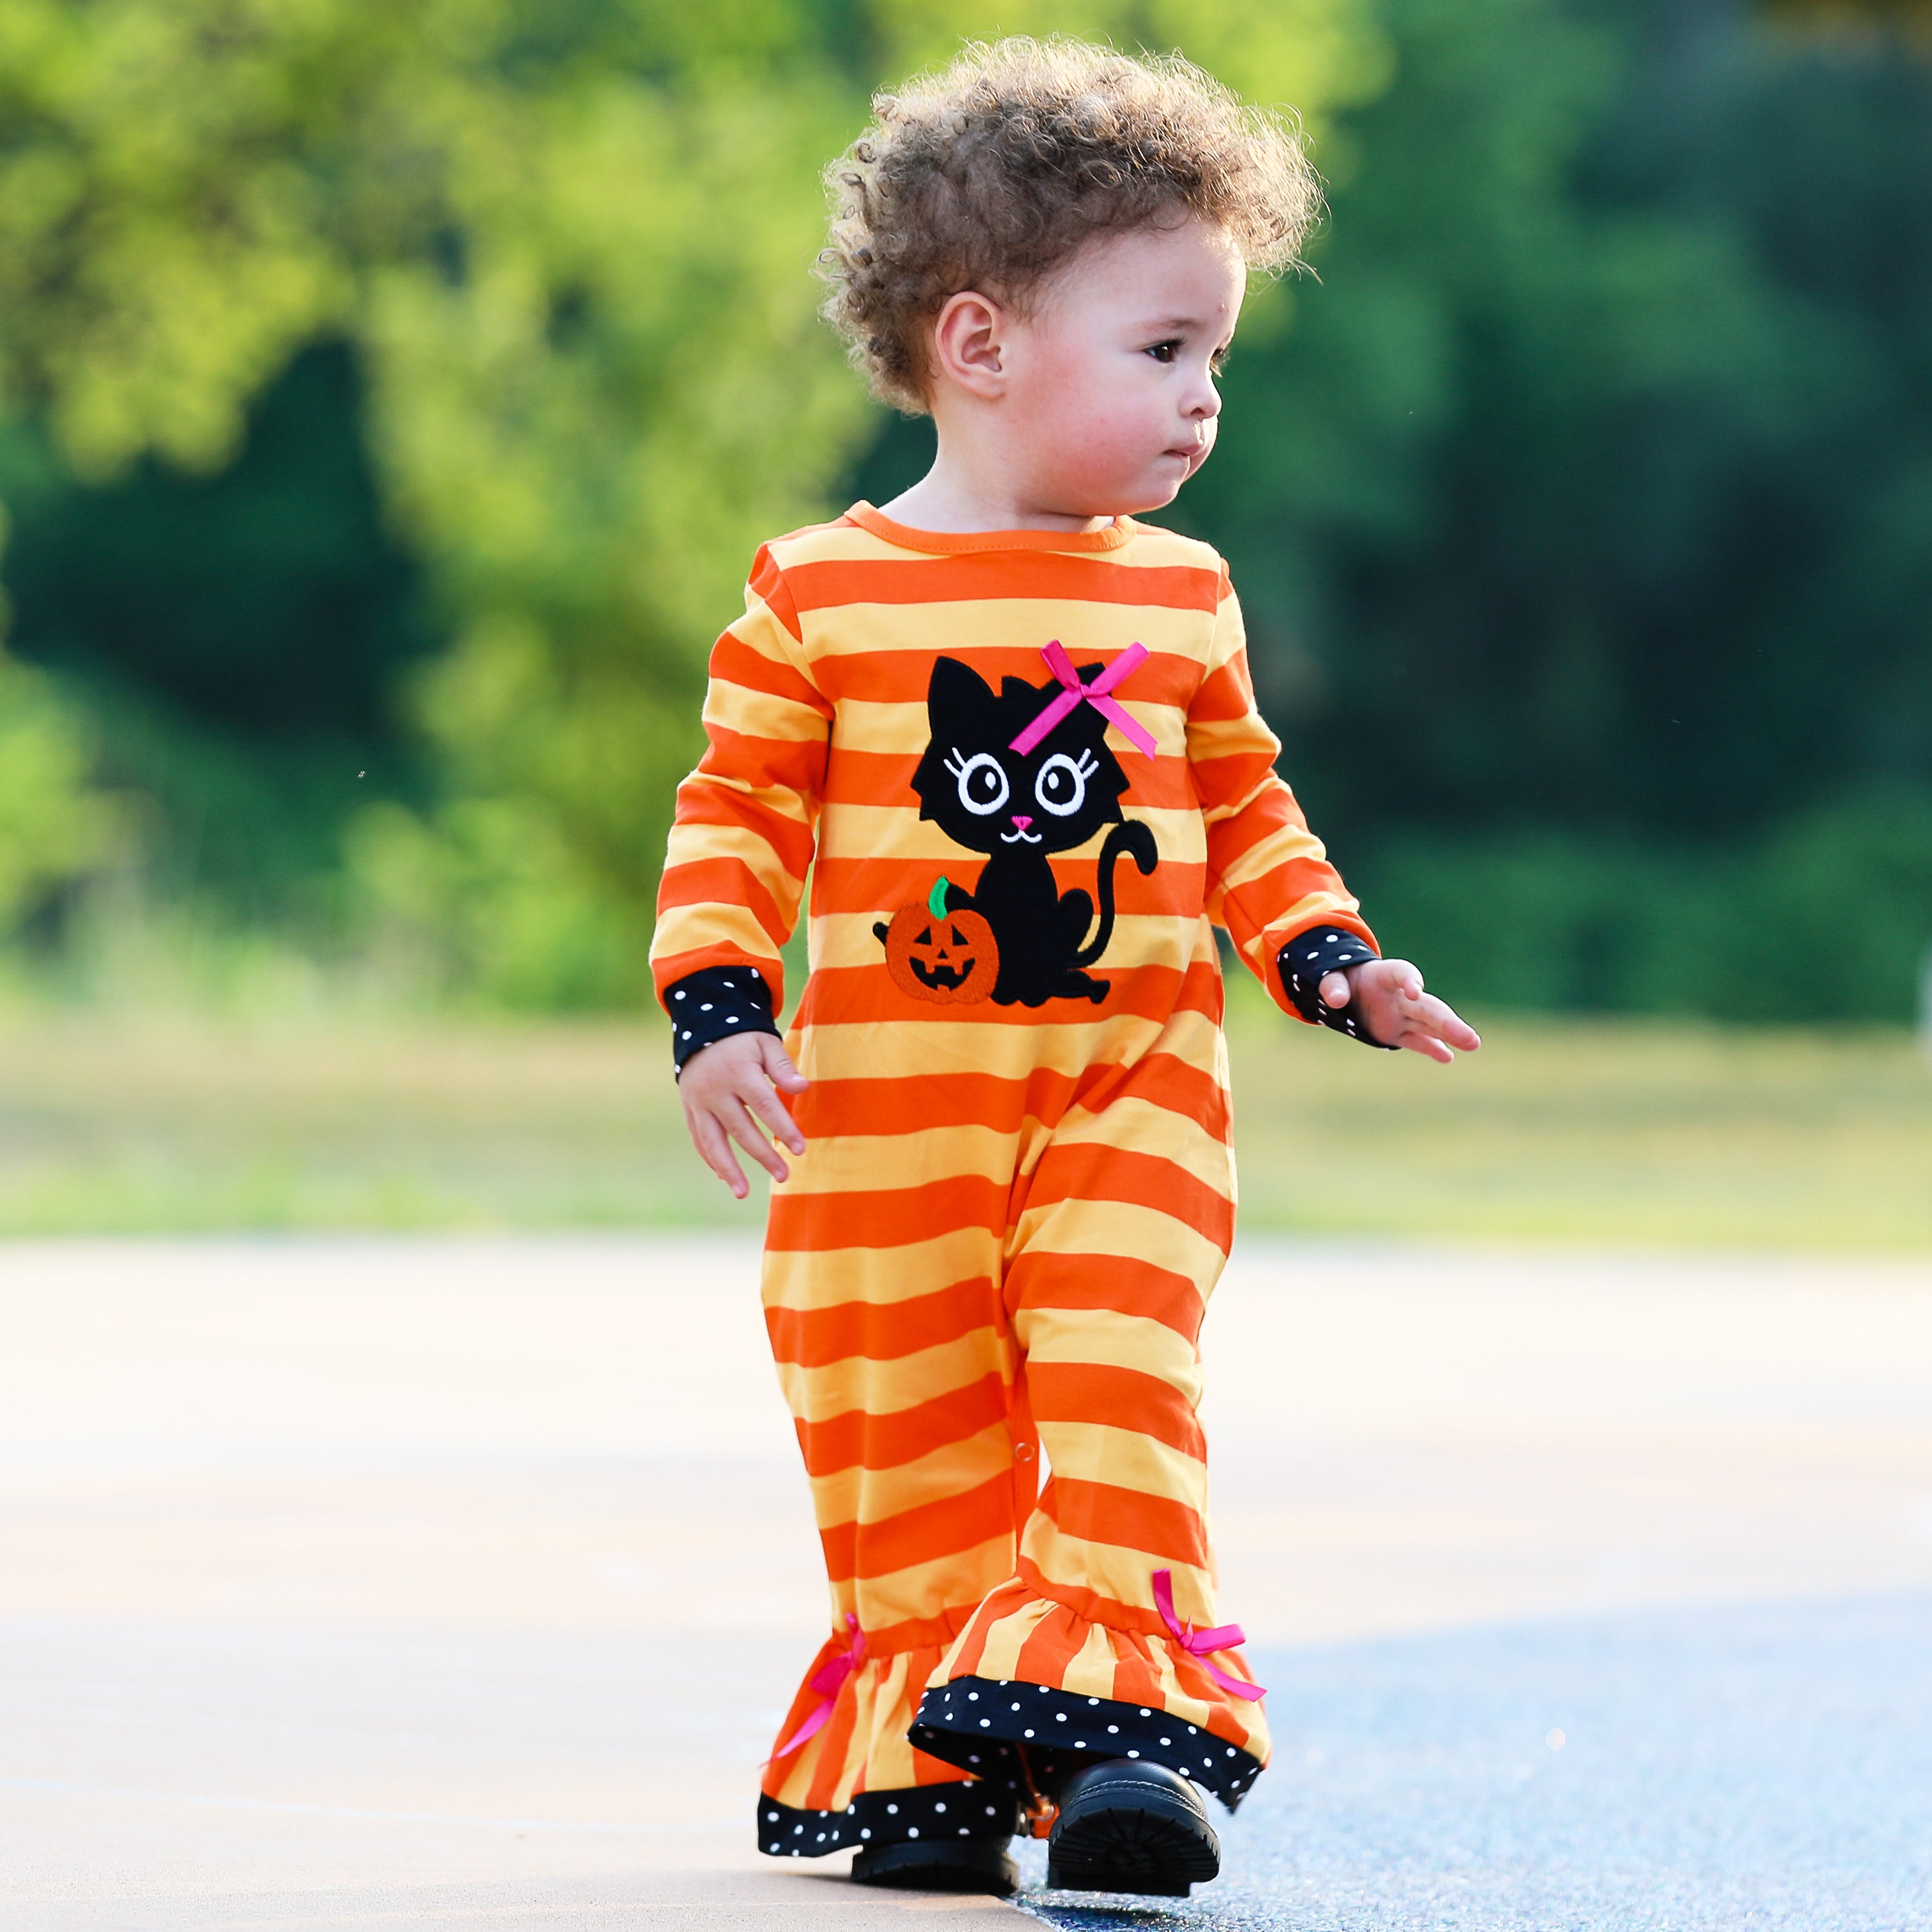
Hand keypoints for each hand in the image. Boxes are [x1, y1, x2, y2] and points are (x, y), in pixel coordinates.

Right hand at [678, 1033, 807, 1197]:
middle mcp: (715, 1090)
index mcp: (738, 1071)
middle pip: (741, 1129)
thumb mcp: (765, 1043)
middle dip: (763, 1155)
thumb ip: (783, 1067)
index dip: (783, 1128)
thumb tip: (802, 1088)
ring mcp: (698, 1102)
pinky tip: (726, 1178)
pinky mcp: (689, 1110)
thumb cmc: (743, 1039)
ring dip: (728, 1169)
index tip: (800, 1149)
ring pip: (713, 1141)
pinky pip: (699, 1139)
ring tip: (743, 1193)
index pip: (764, 1105)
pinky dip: (711, 1159)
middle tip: (784, 1175)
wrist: (701, 1030)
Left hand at [1318, 958, 1480, 1064]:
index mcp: (1384, 975)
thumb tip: (1336, 999)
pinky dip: (1431, 1048)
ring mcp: (1401, 1015)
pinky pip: (1417, 1041)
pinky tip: (1447, 1057)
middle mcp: (1400, 995)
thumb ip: (1332, 985)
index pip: (1402, 973)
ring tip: (1473, 1043)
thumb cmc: (1340, 977)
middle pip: (1426, 1006)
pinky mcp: (1397, 1032)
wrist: (1347, 989)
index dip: (1410, 979)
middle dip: (1447, 1021)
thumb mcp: (1331, 976)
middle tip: (1470, 1036)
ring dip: (1450, 1034)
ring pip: (1429, 1025)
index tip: (1415, 989)